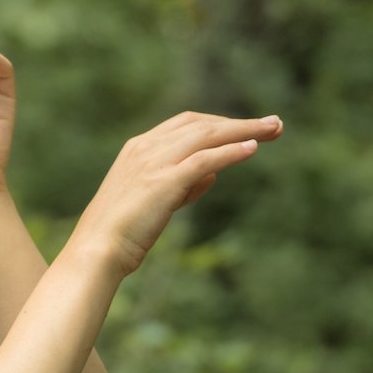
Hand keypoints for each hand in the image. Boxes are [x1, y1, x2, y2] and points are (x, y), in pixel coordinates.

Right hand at [71, 111, 283, 277]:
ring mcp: (154, 162)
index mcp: (138, 148)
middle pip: (201, 123)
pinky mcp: (164, 181)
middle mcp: (146, 148)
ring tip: (274, 130)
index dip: (219, 123)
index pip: (186, 124)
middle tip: (274, 124)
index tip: (246, 129)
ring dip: (245, 130)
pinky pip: (205, 159)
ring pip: (207, 135)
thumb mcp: (153, 202)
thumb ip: (182, 185)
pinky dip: (231, 152)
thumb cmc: (121, 232)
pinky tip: (253, 149)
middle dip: (239, 122)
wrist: (97, 250)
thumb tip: (213, 173)